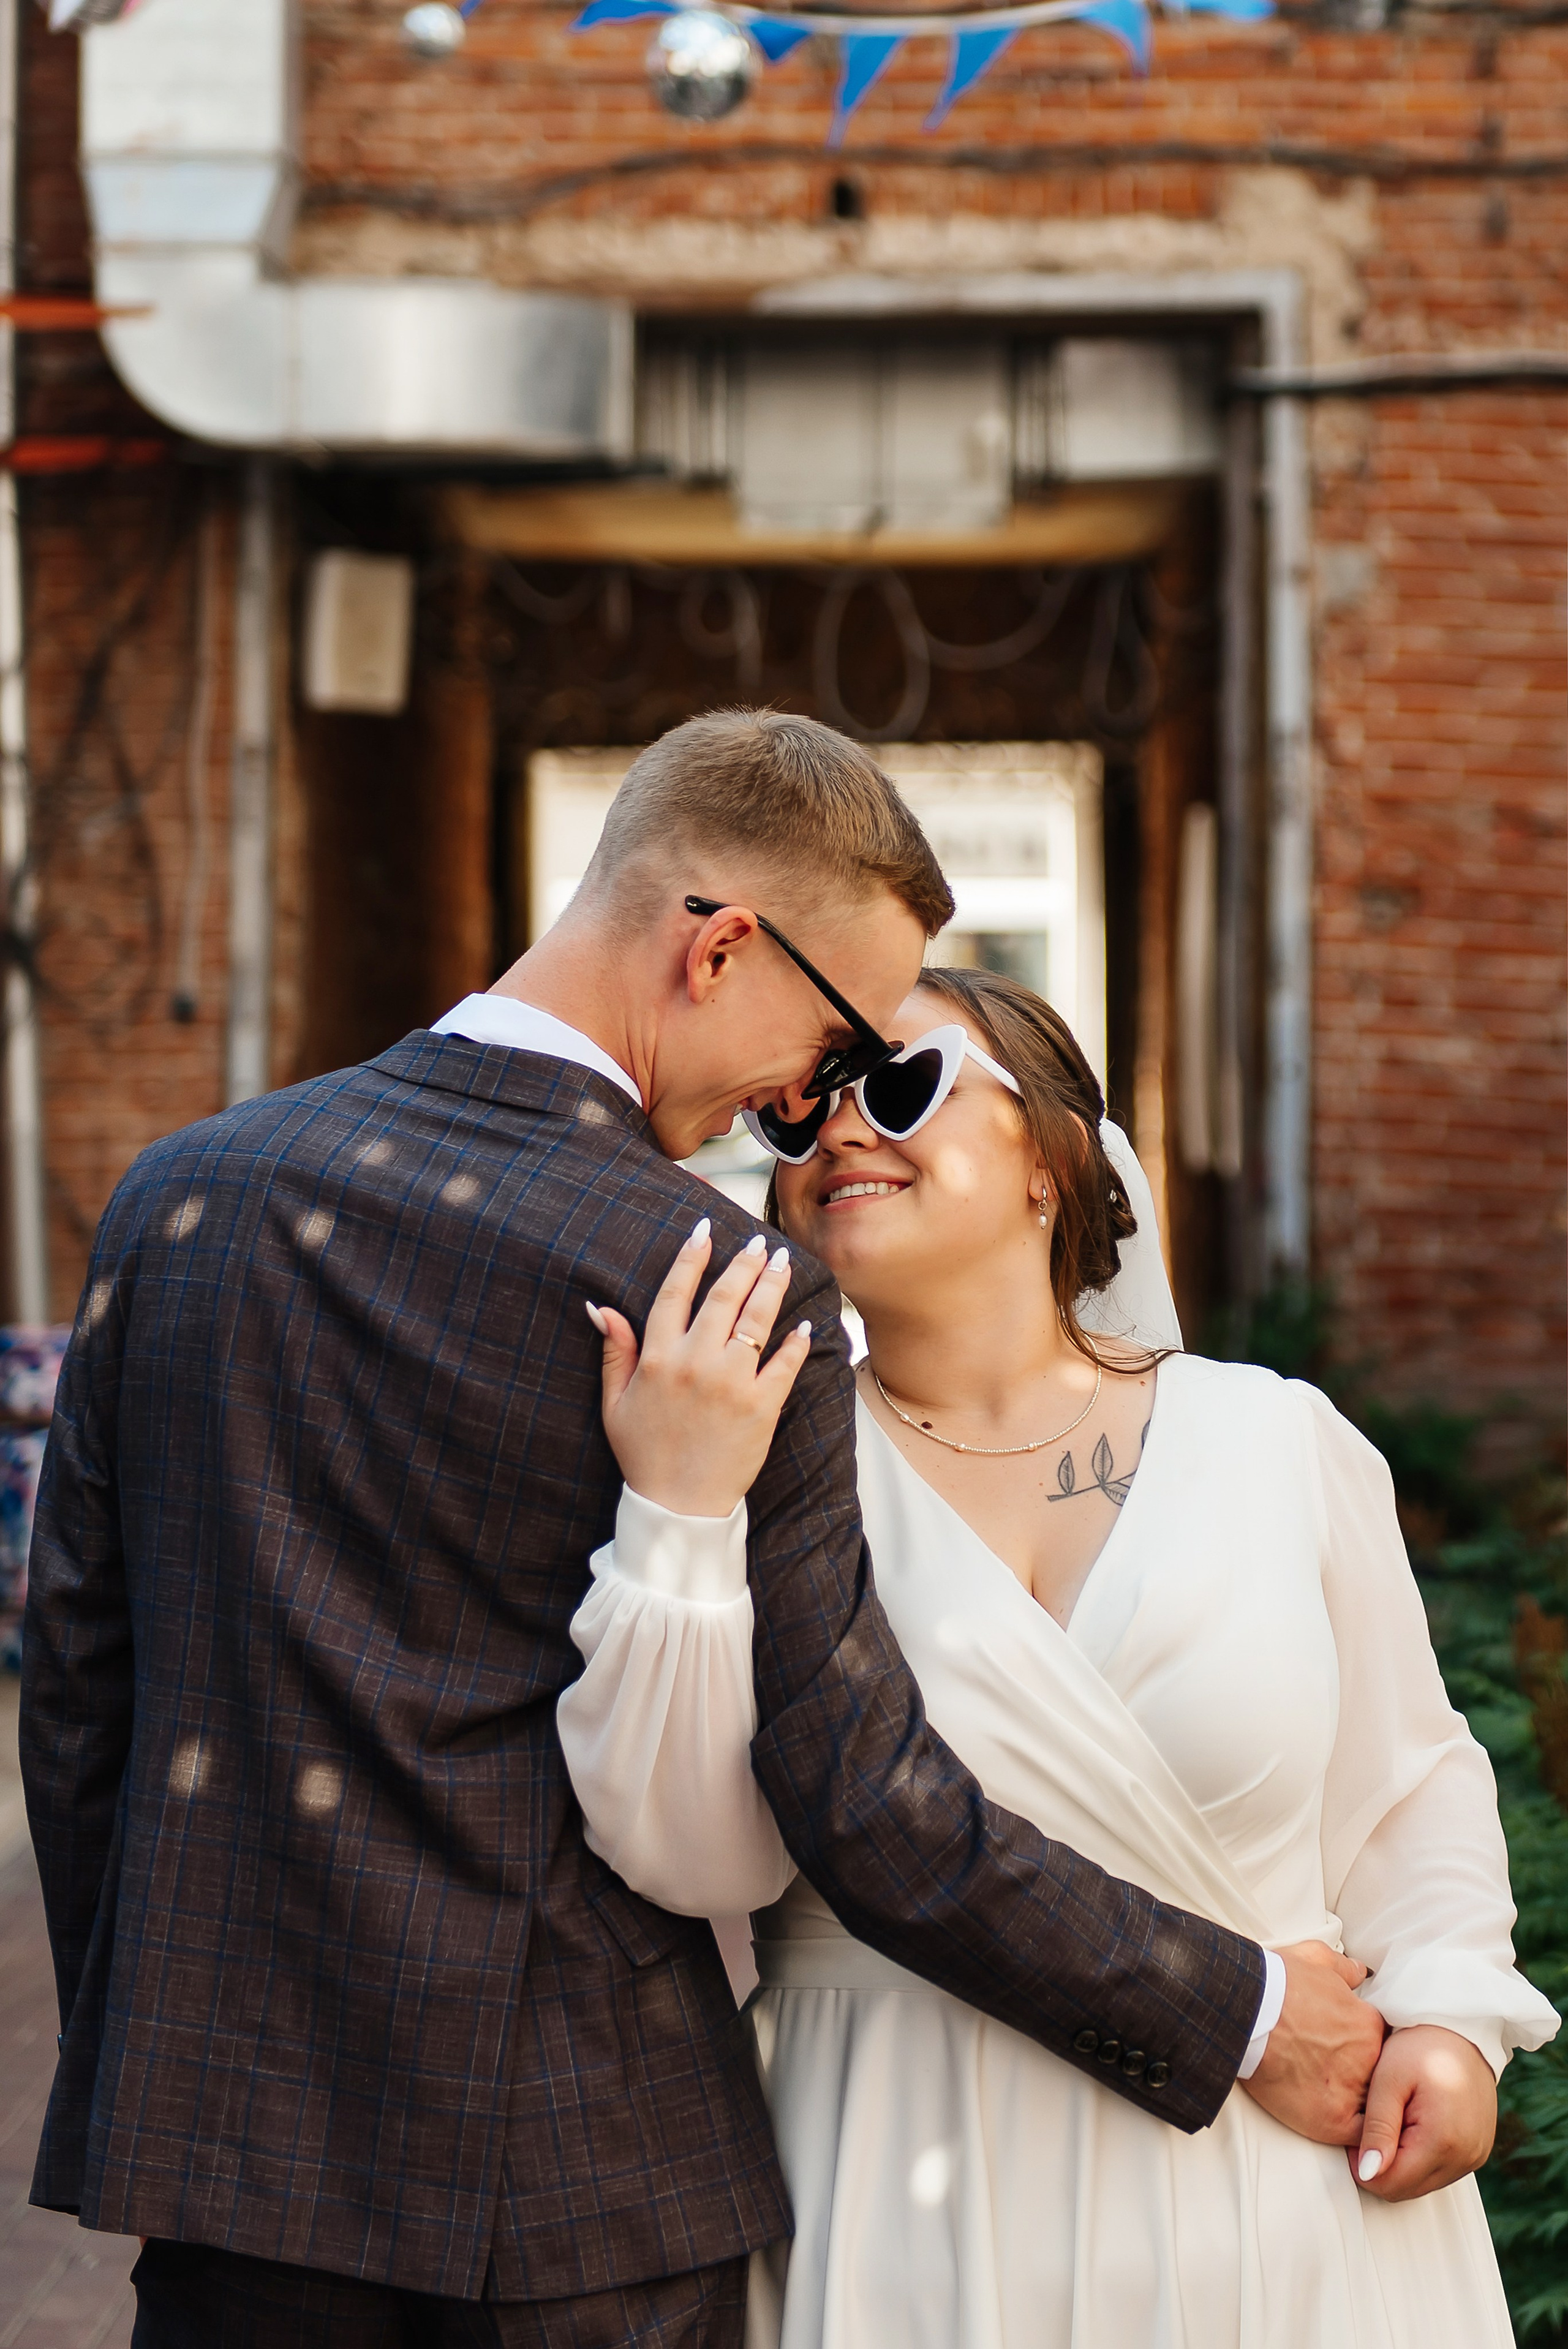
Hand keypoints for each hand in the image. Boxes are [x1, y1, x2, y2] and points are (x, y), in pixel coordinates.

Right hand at [587, 1217, 812, 1517]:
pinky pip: (785, 1364)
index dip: (690, 1258)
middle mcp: (695, 1363)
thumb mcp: (615, 1403)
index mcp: (658, 1358)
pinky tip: (804, 1324)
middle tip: (759, 1243)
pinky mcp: (762, 1407)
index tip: (704, 1230)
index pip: (675, 1294)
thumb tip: (601, 1307)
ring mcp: (732, 1383)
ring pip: (756, 1320)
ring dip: (771, 1286)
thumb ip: (615, 1351)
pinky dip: (796, 1342)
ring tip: (782, 1262)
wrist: (678, 1507)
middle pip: (723, 1297)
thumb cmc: (644, 1454)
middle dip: (743, 1264)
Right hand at [1242, 1939, 1386, 2144]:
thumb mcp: (1315, 1958)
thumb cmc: (1277, 1981)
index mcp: (1368, 2025)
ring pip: (1370, 2108)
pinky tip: (1350, 2138)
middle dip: (1363, 2080)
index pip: (1381, 2046)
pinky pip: (1359, 2136)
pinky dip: (1359, 2140)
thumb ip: (1344, 1968)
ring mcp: (1353, 2090)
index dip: (1365, 2052)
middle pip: (1378, 2078)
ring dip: (1360, 2109)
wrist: (1247, 2008)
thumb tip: (1360, 1972)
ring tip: (1342, 2112)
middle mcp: (1369, 2059)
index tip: (1348, 2055)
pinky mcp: (1332, 2120)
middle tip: (1339, 2081)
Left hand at [1350, 2024, 1496, 2200]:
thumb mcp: (1389, 2079)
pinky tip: (1412, 2123)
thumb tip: (1367, 2174)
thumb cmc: (1422, 2045)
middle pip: (1405, 2190)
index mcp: (1443, 2141)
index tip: (1356, 2130)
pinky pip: (1438, 2171)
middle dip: (1381, 2165)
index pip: (1390, 2184)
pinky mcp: (1477, 2152)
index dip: (1362, 2165)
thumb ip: (1377, 2128)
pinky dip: (1419, 2156)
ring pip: (1421, 2184)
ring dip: (1400, 2161)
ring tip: (1395, 2118)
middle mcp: (1466, 2158)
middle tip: (1372, 2122)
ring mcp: (1475, 2158)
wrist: (1462, 2028)